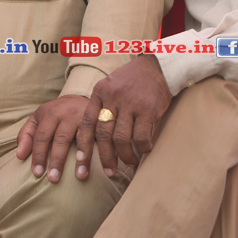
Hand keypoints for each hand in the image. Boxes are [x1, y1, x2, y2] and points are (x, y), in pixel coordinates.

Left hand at [16, 94, 91, 182]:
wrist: (81, 96)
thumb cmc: (56, 113)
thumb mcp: (38, 118)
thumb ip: (26, 134)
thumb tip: (19, 156)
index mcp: (49, 113)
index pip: (41, 136)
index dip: (38, 155)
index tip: (37, 173)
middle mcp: (66, 113)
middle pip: (60, 138)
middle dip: (57, 160)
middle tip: (53, 179)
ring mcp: (83, 116)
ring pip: (81, 138)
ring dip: (82, 159)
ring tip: (80, 176)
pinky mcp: (99, 120)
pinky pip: (98, 138)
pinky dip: (99, 151)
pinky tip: (101, 166)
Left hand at [75, 54, 171, 179]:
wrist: (156, 66)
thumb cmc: (132, 81)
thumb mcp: (111, 88)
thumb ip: (103, 109)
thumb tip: (100, 141)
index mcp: (100, 93)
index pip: (87, 123)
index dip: (83, 145)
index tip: (81, 162)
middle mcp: (112, 98)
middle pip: (103, 134)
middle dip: (105, 157)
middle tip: (109, 171)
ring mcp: (129, 103)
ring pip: (121, 138)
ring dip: (125, 155)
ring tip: (129, 163)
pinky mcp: (147, 109)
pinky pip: (141, 136)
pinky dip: (142, 147)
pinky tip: (145, 150)